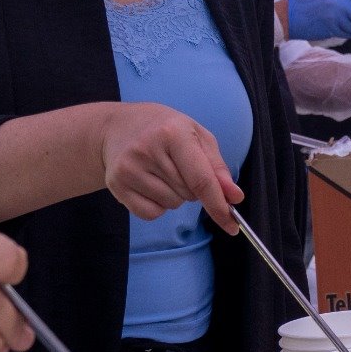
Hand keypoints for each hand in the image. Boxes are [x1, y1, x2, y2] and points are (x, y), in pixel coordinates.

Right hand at [93, 102, 242, 229]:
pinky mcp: (116, 184)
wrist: (118, 126)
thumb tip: (234, 198)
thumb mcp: (197, 136)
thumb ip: (218, 168)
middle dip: (192, 189)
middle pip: (188, 194)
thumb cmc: (165, 130)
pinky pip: (150, 213)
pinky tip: (150, 183)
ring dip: (175, 196)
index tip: (232, 224)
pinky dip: (157, 205)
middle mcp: (147, 149)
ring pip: (170, 205)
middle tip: (179, 166)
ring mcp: (128, 168)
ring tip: (162, 171)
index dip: (218, 205)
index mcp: (173, 133)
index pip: (201, 179)